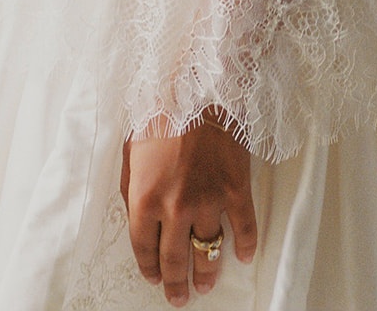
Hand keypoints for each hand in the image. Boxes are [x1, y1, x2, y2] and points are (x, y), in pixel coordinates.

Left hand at [120, 111, 256, 304]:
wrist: (195, 87)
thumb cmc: (159, 114)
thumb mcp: (130, 153)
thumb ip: (132, 190)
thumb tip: (136, 218)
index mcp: (144, 199)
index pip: (144, 249)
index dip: (149, 268)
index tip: (154, 278)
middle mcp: (175, 208)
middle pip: (175, 259)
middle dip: (176, 283)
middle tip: (180, 296)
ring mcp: (208, 201)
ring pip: (208, 249)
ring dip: (207, 271)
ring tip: (206, 283)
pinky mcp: (235, 189)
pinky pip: (244, 227)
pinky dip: (245, 244)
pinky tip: (243, 255)